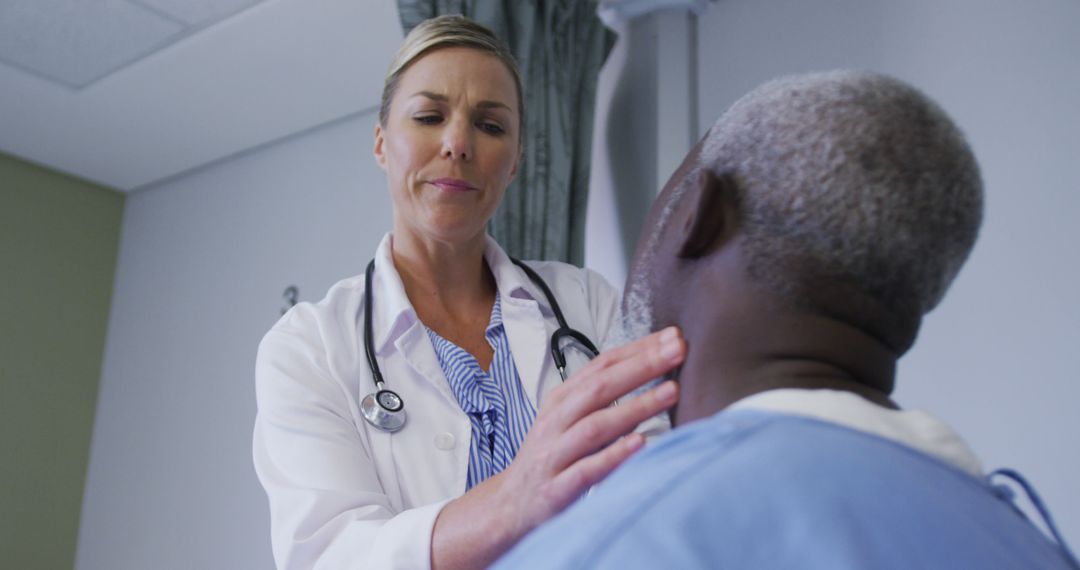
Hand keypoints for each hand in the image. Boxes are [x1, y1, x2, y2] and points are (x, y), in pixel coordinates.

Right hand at [431, 327, 684, 568]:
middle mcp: (556, 421)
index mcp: (562, 399)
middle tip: (678, 351)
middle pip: (601, 387)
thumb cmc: (551, 457)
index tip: (673, 336)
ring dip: (636, 407)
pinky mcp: (556, 489)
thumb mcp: (568, 419)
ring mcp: (555, 454)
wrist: (511, 505)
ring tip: (672, 392)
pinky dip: (613, 456)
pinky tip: (640, 444)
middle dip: (642, 366)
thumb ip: (602, 399)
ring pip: (596, 425)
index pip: (601, 365)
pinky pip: (587, 470)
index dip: (637, 349)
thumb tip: (652, 373)